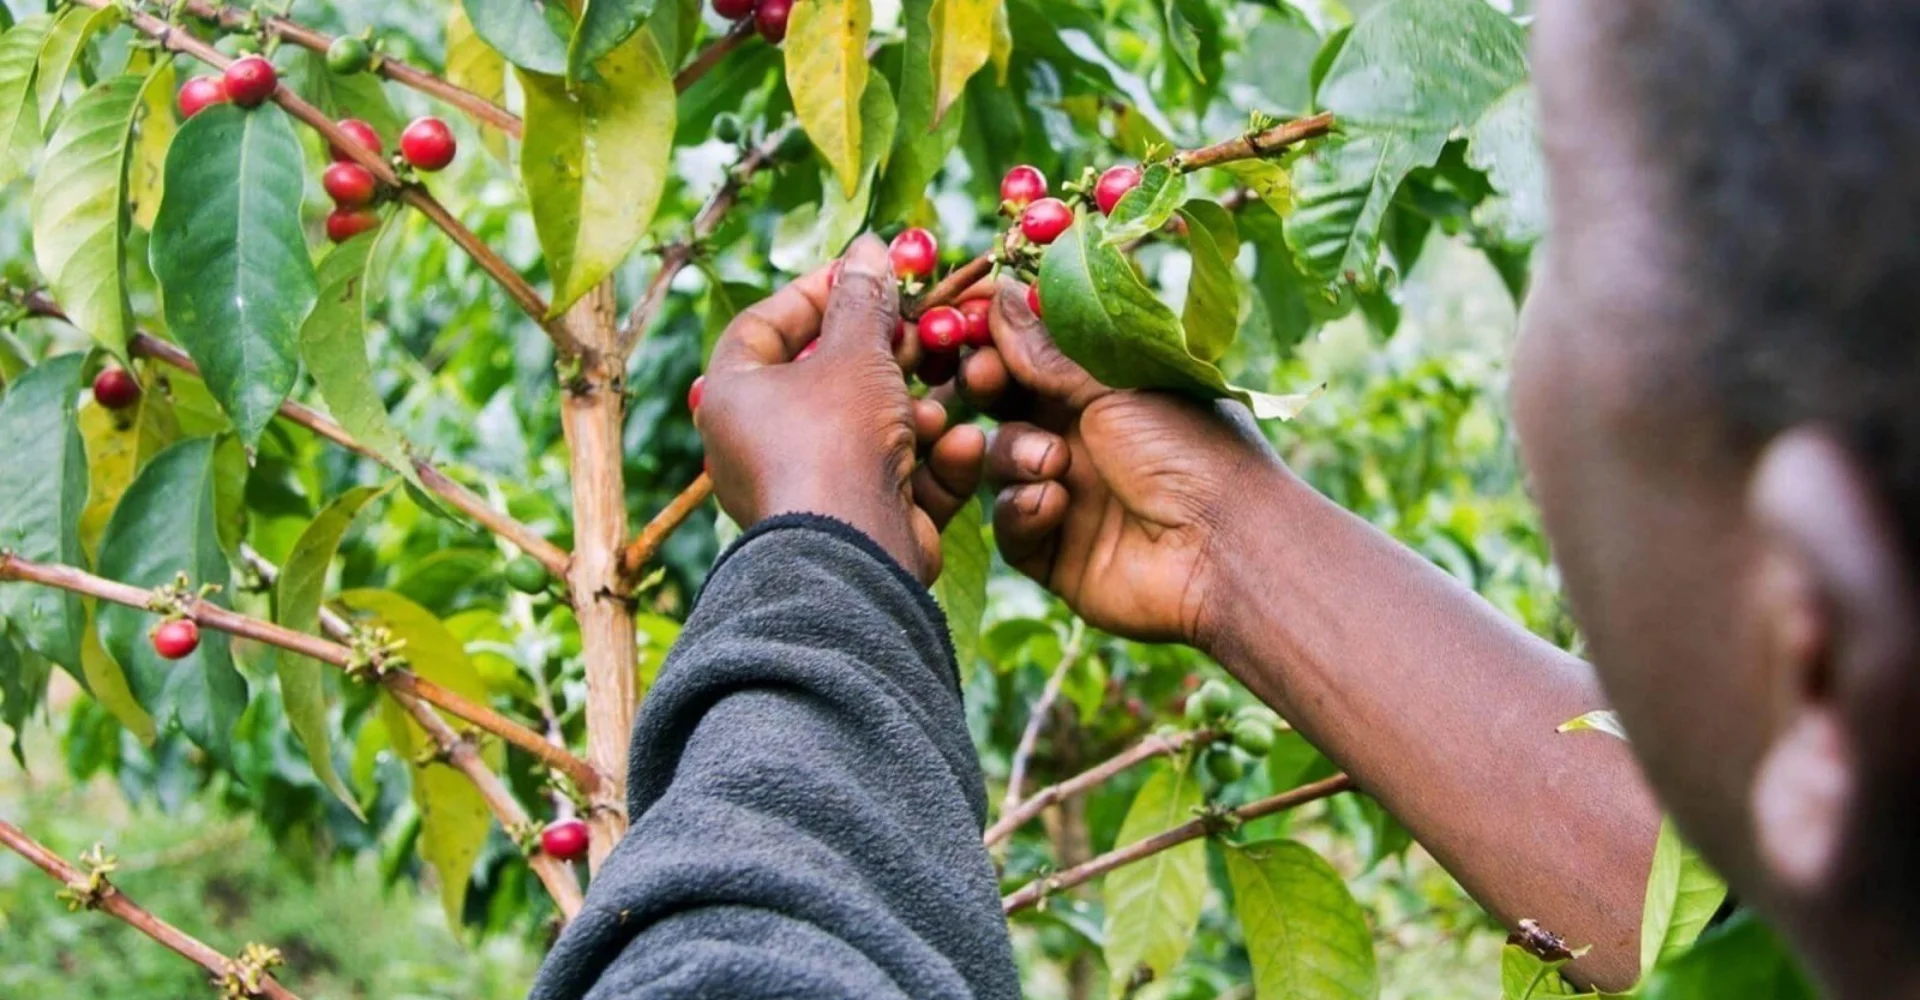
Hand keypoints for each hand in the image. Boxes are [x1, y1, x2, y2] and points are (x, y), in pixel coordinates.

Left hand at [698, 235, 984, 581]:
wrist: (852, 553)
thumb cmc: (835, 438)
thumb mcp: (856, 353)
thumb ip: (865, 300)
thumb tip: (869, 247)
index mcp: (734, 396)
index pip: (763, 326)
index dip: (814, 292)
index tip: (863, 272)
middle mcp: (761, 443)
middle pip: (827, 378)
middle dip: (884, 354)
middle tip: (923, 329)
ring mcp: (811, 486)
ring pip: (872, 430)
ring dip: (917, 411)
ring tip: (941, 399)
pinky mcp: (857, 522)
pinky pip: (897, 477)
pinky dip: (932, 461)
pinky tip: (960, 445)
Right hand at [954, 282, 1285, 645]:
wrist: (1224, 551)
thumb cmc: (1191, 451)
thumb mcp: (1117, 387)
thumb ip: (1049, 351)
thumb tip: (1002, 294)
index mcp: (1110, 390)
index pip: (1037, 354)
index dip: (1000, 338)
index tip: (968, 318)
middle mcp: (1086, 438)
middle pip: (1007, 405)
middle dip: (988, 389)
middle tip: (982, 377)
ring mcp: (1069, 495)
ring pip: (1000, 462)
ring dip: (1015, 455)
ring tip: (1051, 463)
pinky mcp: (1055, 552)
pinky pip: (1011, 524)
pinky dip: (1023, 510)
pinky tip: (1054, 505)